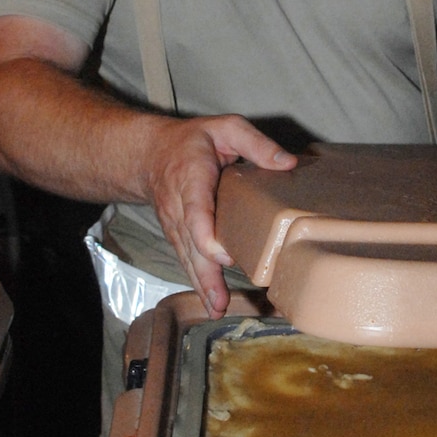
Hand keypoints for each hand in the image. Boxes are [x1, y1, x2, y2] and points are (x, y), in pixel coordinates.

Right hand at [142, 114, 295, 315]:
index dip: (205, 236)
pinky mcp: (177, 235)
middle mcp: (179, 206)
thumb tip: (287, 163)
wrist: (149, 154)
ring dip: (202, 284)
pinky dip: (197, 282)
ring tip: (217, 308)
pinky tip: (210, 302)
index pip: (194, 212)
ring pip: (187, 257)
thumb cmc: (193, 140)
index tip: (223, 255)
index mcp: (192, 178)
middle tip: (221, 300)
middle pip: (191, 245)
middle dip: (206, 274)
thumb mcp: (225, 128)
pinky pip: (186, 259)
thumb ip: (255, 143)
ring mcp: (175, 224)